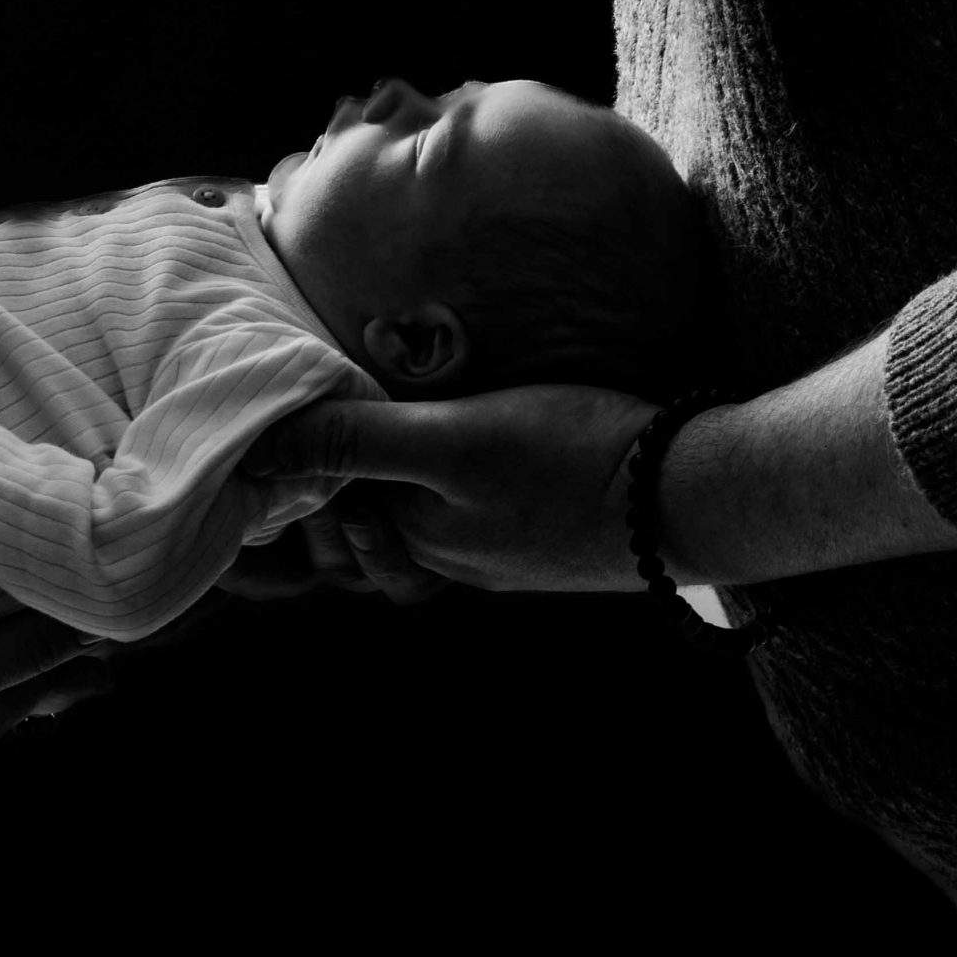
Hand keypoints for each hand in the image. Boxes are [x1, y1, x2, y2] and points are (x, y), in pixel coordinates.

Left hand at [244, 383, 659, 594]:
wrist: (692, 496)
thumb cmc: (571, 458)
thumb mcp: (452, 439)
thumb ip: (360, 441)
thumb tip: (263, 447)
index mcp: (415, 538)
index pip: (322, 505)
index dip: (294, 454)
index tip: (283, 398)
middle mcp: (446, 558)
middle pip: (357, 521)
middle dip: (327, 474)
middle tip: (319, 399)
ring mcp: (493, 552)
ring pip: (406, 519)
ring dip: (380, 475)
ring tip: (372, 411)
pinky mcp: (532, 533)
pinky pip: (458, 514)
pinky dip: (432, 482)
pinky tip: (446, 439)